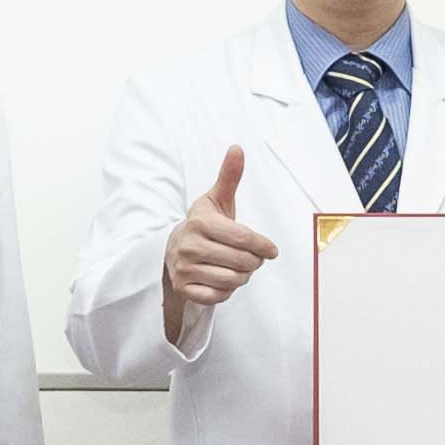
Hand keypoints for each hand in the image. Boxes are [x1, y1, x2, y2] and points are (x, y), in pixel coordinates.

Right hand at [161, 148, 276, 344]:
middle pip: (242, 262)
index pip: (243, 239)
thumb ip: (229, 176)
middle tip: (252, 259)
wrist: (172, 249)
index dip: (263, 246)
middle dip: (253, 262)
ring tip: (238, 268)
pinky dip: (226, 291)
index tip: (271, 250)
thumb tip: (237, 148)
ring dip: (242, 276)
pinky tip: (222, 278)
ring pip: (232, 280)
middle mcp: (189, 245)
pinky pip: (218, 296)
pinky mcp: (184, 288)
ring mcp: (184, 268)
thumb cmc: (204, 224)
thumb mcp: (216, 199)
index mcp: (200, 222)